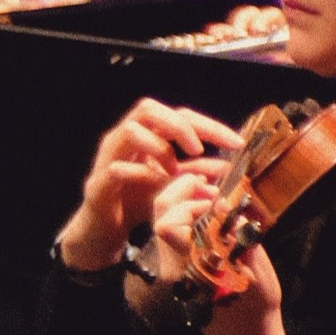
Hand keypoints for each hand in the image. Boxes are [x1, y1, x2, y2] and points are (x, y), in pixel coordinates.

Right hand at [63, 96, 239, 269]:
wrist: (105, 225)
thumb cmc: (137, 199)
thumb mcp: (174, 184)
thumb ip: (196, 173)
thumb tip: (227, 166)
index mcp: (146, 134)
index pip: (179, 116)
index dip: (210, 126)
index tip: (237, 144)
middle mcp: (124, 137)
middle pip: (149, 109)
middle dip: (180, 126)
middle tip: (198, 149)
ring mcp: (109, 156)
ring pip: (131, 130)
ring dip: (158, 147)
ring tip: (173, 170)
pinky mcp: (98, 180)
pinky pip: (117, 167)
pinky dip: (141, 174)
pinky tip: (155, 186)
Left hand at [148, 167, 297, 334]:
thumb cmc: (257, 306)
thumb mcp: (254, 270)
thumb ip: (237, 236)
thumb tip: (223, 204)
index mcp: (191, 264)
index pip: (168, 224)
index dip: (187, 203)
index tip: (216, 197)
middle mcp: (174, 265)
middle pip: (161, 215)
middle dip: (182, 194)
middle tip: (211, 189)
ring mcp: (173, 267)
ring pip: (166, 223)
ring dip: (186, 205)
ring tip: (214, 201)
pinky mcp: (178, 269)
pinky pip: (175, 235)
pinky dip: (189, 219)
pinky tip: (213, 218)